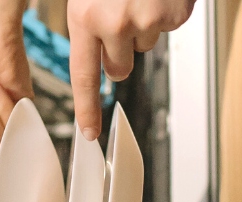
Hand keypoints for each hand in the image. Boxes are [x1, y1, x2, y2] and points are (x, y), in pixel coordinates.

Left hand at [68, 0, 194, 138]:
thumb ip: (86, 26)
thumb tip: (94, 63)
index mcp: (84, 18)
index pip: (82, 77)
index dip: (87, 109)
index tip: (89, 133)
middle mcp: (114, 23)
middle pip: (118, 69)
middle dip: (118, 55)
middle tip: (119, 23)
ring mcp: (148, 19)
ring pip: (144, 46)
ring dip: (142, 28)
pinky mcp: (175, 14)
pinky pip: (169, 28)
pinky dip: (166, 13)